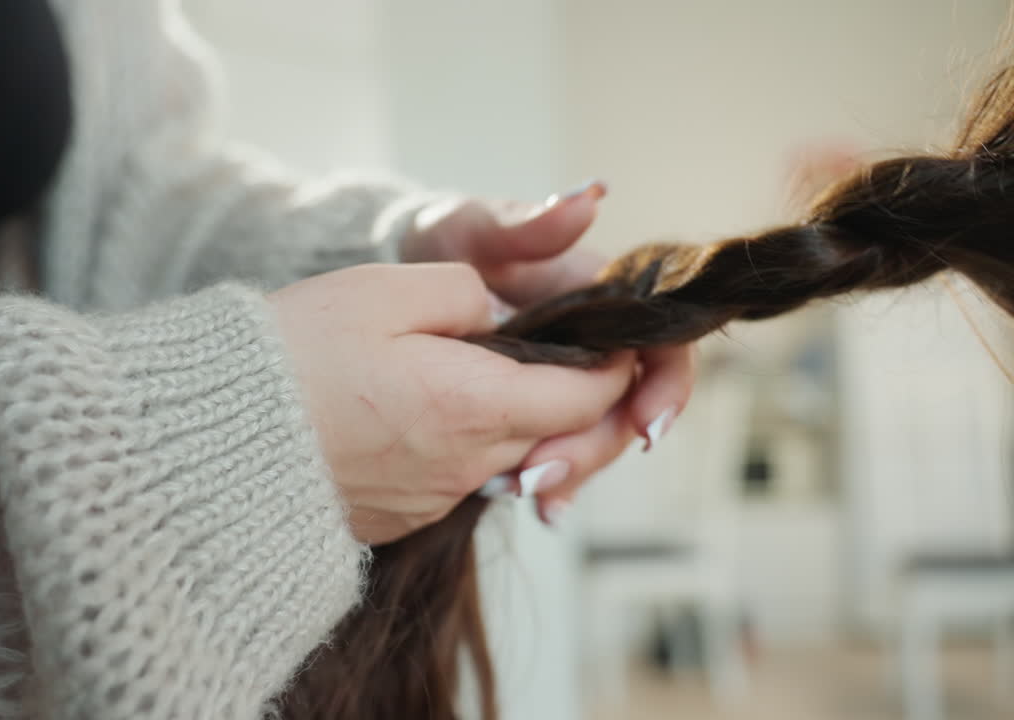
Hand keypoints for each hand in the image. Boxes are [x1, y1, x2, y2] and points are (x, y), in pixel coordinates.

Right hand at [270, 263, 635, 544]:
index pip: (588, 396)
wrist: (206, 444)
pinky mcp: (397, 518)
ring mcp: (431, 500)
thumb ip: (463, 293)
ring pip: (502, 457)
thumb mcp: (382, 290)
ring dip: (506, 418)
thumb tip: (495, 312)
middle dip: (567, 395)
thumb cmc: (290, 357)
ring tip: (470, 371)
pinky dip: (456, 444)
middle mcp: (465, 466)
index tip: (610, 339)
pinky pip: (453, 478)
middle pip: (553, 434)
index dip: (612, 366)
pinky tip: (415, 412)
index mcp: (475, 404)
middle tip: (548, 348)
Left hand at [400, 183, 695, 523]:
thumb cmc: (449, 234)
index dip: (664, 386)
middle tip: (548, 472)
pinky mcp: (535, 405)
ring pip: (595, 433)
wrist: (406, 265)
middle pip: (630, 404)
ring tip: (531, 494)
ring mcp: (567, 377)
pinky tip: (532, 504)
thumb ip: (530, 224)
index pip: (661, 342)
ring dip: (573, 469)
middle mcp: (595, 341)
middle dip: (600, 444)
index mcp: (601, 296)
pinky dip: (549, 478)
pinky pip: (556, 445)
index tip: (647, 425)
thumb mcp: (479, 225)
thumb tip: (590, 198)